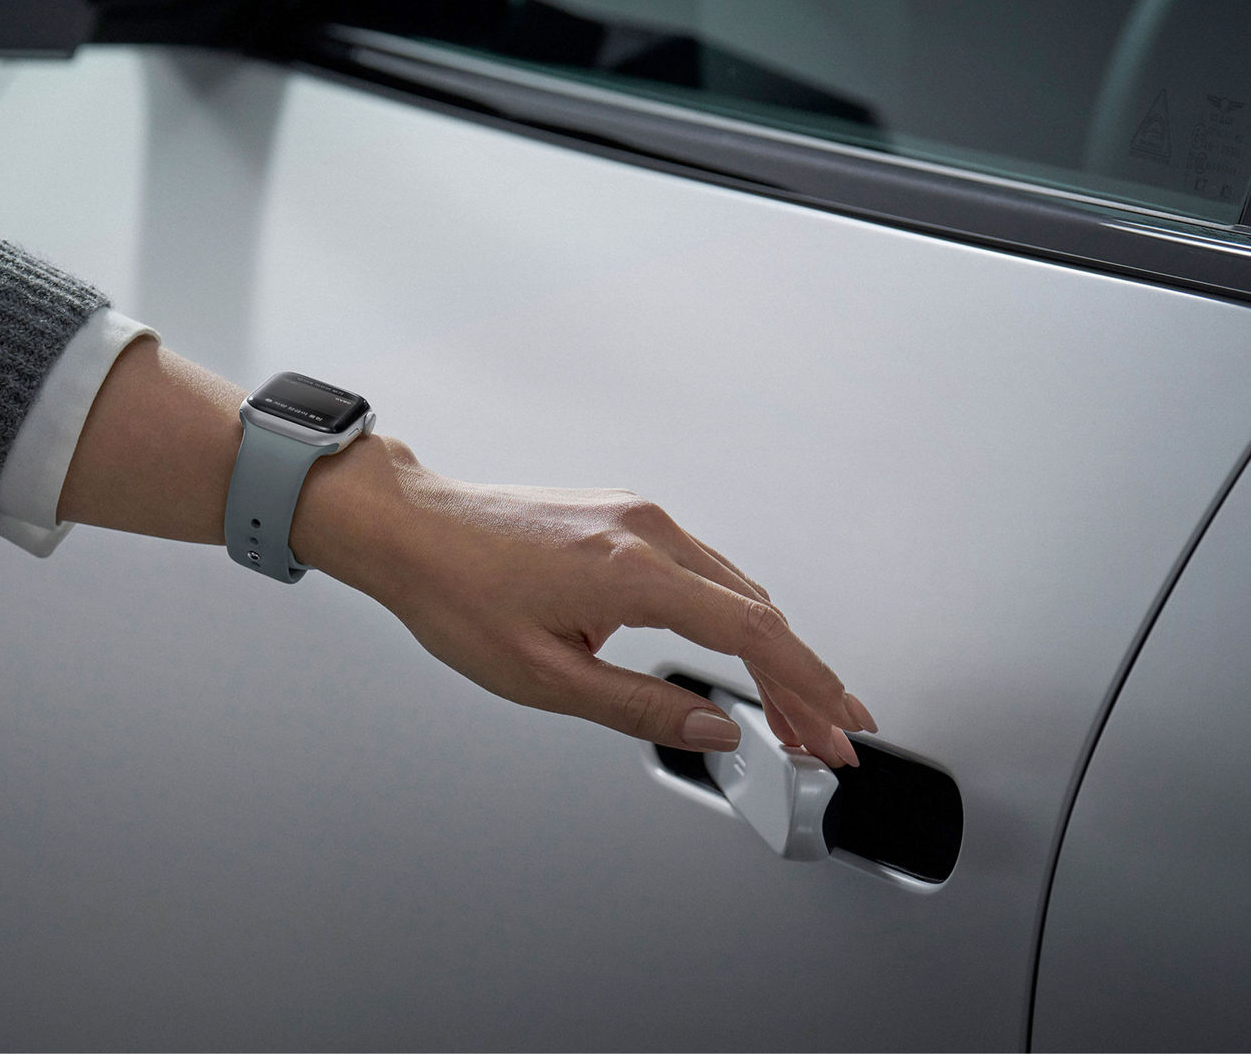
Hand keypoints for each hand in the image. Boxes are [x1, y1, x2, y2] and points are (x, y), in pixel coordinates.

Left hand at [297, 439, 875, 764]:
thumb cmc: (456, 593)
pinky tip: (737, 649)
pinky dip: (733, 614)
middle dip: (803, 680)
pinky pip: (702, 567)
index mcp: (633, 571)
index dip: (810, 689)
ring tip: (789, 708)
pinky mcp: (623, 515)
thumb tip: (712, 732)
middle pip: (759, 611)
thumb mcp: (545, 678)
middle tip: (827, 735)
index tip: (840, 728)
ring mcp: (637, 515)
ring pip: (735, 587)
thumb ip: (639, 708)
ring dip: (770, 649)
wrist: (411, 529)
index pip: (756, 635)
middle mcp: (646, 530)